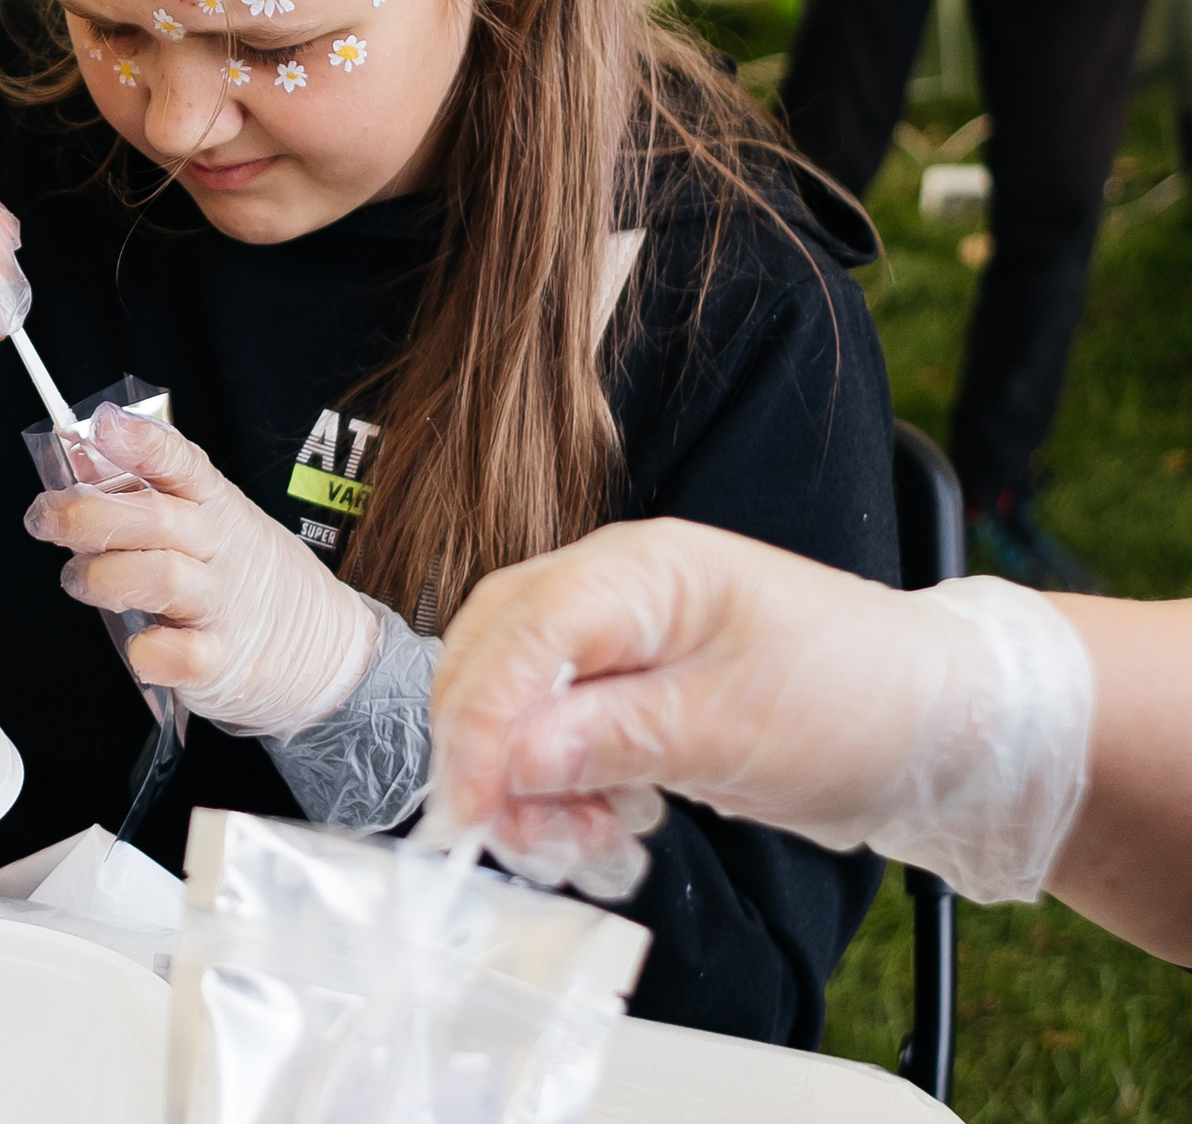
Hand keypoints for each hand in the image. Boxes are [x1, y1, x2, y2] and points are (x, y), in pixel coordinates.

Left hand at [22, 404, 383, 736]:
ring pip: (162, 578)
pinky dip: (150, 651)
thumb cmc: (239, 576)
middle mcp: (220, 547)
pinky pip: (182, 654)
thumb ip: (143, 492)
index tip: (104, 427)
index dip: (142, 443)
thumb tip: (82, 457)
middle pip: (155, 518)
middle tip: (45, 519)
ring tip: (78, 581)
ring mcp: (223, 604)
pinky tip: (138, 647)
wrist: (323, 650)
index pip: (181, 464)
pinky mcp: (222, 661)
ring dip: (103, 578)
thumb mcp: (204, 519)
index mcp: (213, 503)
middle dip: (88, 515)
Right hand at [424, 518, 1093, 903]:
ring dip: (522, 780)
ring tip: (574, 843)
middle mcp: (616, 590)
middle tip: (507, 834)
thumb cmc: (861, 700)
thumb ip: (610, 739)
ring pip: (517, 699)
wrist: (942, 724)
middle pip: (496, 656)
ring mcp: (621, 638)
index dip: (480, 721)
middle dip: (489, 752)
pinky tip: (595, 828)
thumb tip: (508, 761)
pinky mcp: (633, 688)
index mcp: (641, 570)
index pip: (520, 632)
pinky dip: (556, 787)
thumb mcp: (733, 730)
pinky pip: (557, 731)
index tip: (472, 807)